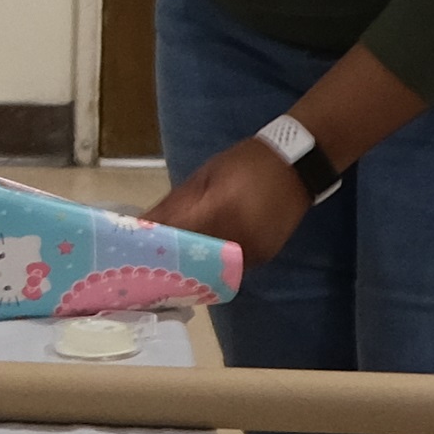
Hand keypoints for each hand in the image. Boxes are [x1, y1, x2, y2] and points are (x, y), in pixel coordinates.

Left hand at [145, 139, 312, 269]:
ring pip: (211, 269)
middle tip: (147, 261)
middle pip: (193, 260)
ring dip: (190, 266)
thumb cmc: (245, 164)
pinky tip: (200, 256)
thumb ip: (174, 205)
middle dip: (169, 261)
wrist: (299, 166)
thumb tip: (142, 225)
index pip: (177, 239)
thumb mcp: (204, 176)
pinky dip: (212, 264)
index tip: (134, 252)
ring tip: (169, 260)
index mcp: (220, 210)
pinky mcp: (264, 258)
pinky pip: (230, 268)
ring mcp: (254, 252)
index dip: (154, 248)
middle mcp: (239, 237)